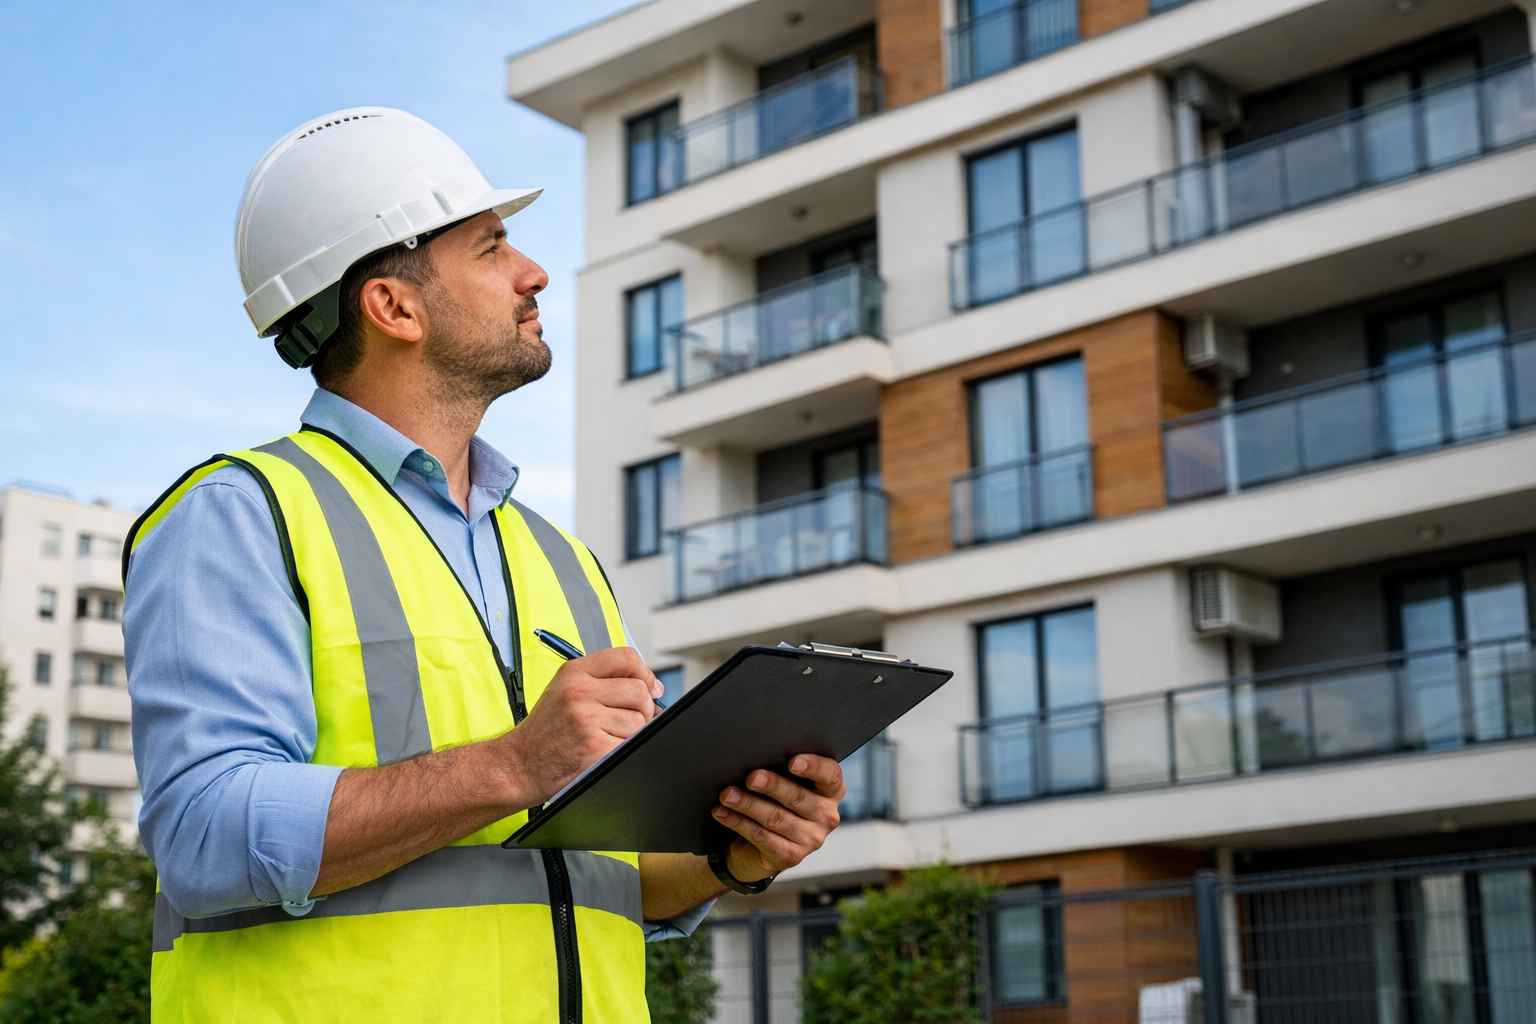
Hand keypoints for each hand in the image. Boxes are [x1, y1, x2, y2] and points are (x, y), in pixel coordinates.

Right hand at [500, 647, 662, 806]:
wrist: (519, 764)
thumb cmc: (546, 730)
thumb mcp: (565, 690)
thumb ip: (604, 680)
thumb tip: (653, 687)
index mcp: (574, 672)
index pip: (626, 658)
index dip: (645, 673)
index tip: (650, 688)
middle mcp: (579, 692)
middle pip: (639, 691)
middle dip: (643, 708)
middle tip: (627, 720)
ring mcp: (587, 720)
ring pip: (639, 720)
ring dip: (632, 732)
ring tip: (607, 737)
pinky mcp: (595, 747)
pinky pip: (631, 743)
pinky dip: (623, 750)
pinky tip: (603, 751)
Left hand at [713, 754, 844, 883]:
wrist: (762, 844)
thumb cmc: (775, 801)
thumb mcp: (785, 784)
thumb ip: (781, 770)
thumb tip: (754, 755)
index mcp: (831, 791)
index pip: (830, 775)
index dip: (813, 767)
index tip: (792, 762)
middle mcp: (826, 816)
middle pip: (798, 797)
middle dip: (772, 785)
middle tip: (750, 777)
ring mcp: (811, 839)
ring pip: (776, 818)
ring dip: (748, 804)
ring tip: (727, 794)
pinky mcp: (790, 856)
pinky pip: (761, 837)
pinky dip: (738, 823)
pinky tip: (722, 812)